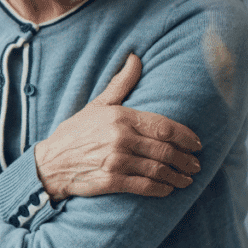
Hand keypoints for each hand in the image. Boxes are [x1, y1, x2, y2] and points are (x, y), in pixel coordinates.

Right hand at [34, 53, 202, 201]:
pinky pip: (145, 186)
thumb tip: (135, 57)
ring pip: (158, 169)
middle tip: (195, 165)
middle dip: (186, 160)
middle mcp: (120, 138)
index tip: (197, 144)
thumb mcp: (97, 105)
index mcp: (120, 117)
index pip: (164, 127)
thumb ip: (121, 84)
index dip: (187, 137)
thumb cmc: (75, 132)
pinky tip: (167, 190)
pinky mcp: (111, 181)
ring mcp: (115, 161)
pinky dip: (161, 189)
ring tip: (186, 179)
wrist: (49, 163)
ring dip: (178, 177)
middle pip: (166, 150)